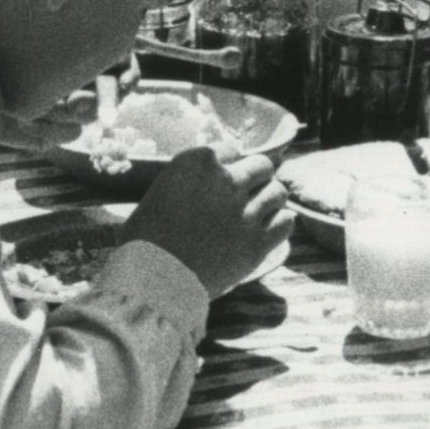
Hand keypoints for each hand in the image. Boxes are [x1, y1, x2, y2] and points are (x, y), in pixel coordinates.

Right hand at [122, 144, 291, 298]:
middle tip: (248, 193)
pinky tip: (269, 229)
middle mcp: (225, 180)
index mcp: (196, 163)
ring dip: (270, 199)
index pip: (231, 149)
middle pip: (261, 165)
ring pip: (278, 191)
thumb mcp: (157, 196)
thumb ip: (184, 183)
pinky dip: (280, 223)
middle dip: (257, 177)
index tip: (224, 179)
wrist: (153, 279)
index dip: (229, 165)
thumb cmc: (144, 240)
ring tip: (260, 211)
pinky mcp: (257, 242)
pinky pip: (286, 222)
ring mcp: (245, 211)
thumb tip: (198, 187)